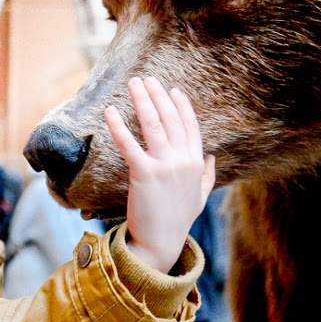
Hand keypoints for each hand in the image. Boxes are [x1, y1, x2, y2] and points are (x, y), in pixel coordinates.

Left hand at [103, 77, 215, 271]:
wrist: (160, 243)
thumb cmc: (177, 220)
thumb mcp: (199, 196)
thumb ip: (206, 175)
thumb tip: (211, 157)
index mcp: (195, 163)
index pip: (189, 126)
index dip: (180, 106)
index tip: (172, 89)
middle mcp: (183, 160)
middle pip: (170, 118)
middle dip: (158, 95)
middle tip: (146, 78)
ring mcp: (165, 166)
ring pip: (153, 124)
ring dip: (142, 100)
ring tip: (133, 83)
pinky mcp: (144, 174)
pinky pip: (129, 144)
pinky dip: (119, 125)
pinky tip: (110, 111)